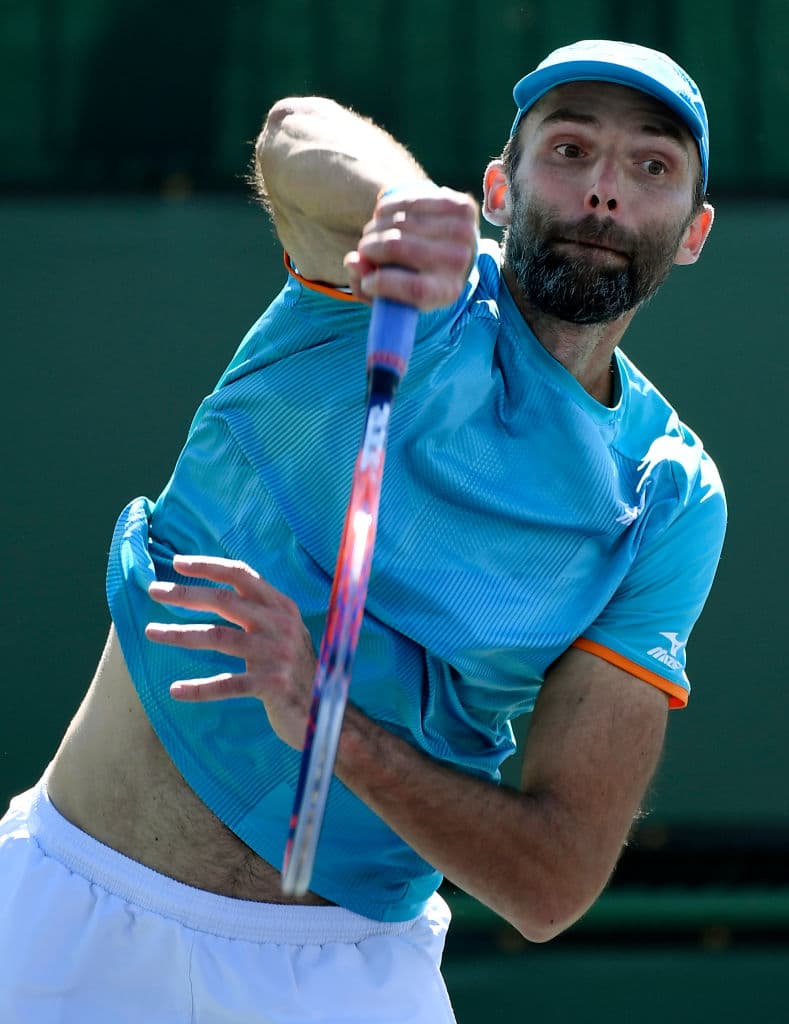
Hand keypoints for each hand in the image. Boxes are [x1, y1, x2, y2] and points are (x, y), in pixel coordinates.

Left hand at [145, 555, 315, 749]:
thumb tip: (218, 589)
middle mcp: (280, 625)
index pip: (241, 575)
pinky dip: (199, 688)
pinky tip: (176, 690)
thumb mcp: (285, 631)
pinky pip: (227, 684)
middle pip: (223, 601)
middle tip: (154, 591)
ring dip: (180, 634)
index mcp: (282, 606)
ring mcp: (276, 654)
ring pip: (218, 637)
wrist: (327, 711)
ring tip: (152, 632)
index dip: (209, 566)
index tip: (178, 563)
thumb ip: (260, 611)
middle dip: (185, 594)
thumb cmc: (296, 669)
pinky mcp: (271, 685)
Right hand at [344, 185, 478, 309]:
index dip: (382, 283)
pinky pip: (409, 201)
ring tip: (372, 235)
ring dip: (375, 227)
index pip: (415, 288)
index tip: (367, 282)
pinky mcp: (462, 206)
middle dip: (370, 248)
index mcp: (447, 292)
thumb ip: (364, 287)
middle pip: (399, 247)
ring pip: (400, 221)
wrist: (450, 250)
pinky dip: (387, 208)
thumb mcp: (391, 294)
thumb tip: (352, 261)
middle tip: (364, 251)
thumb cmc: (411, 277)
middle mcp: (460, 262)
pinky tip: (382, 216)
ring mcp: (464, 231)